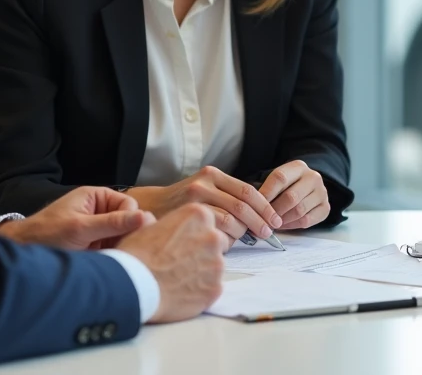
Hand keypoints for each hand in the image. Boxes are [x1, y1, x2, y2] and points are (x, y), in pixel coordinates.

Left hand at [0, 186, 150, 249]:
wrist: (22, 251)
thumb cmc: (46, 234)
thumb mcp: (81, 228)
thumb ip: (113, 223)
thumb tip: (145, 217)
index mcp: (96, 197)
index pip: (128, 204)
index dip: (131, 220)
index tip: (128, 237)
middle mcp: (99, 210)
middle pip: (127, 221)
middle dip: (127, 235)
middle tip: (122, 252)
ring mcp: (97, 229)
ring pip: (122, 237)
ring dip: (120, 248)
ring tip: (114, 260)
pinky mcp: (95, 246)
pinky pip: (113, 249)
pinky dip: (113, 256)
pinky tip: (110, 265)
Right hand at [117, 203, 227, 322]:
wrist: (133, 285)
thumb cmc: (136, 254)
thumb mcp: (146, 225)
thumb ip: (166, 222)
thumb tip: (158, 224)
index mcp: (198, 215)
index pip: (207, 221)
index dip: (193, 233)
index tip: (182, 242)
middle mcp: (213, 236)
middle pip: (216, 242)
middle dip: (203, 251)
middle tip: (181, 261)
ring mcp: (217, 264)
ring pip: (215, 266)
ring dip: (202, 271)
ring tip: (178, 278)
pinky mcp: (215, 288)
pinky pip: (212, 287)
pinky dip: (201, 290)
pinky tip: (181, 292)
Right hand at [126, 166, 283, 244]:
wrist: (146, 209)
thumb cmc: (179, 206)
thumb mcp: (203, 192)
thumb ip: (225, 199)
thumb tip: (257, 216)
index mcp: (212, 175)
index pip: (248, 191)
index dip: (265, 207)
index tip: (275, 220)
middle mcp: (204, 183)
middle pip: (243, 205)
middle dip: (259, 221)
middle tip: (267, 234)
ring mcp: (195, 199)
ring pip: (231, 219)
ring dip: (242, 234)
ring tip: (245, 241)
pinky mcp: (188, 215)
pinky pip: (217, 231)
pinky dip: (226, 241)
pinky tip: (225, 246)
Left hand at [259, 160, 329, 229]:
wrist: (308, 187)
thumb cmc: (287, 185)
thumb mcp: (278, 180)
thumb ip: (267, 189)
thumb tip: (251, 206)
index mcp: (298, 166)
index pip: (280, 178)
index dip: (266, 193)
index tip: (254, 205)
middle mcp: (313, 177)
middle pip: (291, 197)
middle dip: (274, 211)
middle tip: (262, 220)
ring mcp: (322, 193)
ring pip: (299, 211)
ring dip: (282, 220)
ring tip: (271, 224)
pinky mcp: (326, 208)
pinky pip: (307, 220)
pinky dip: (292, 225)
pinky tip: (283, 225)